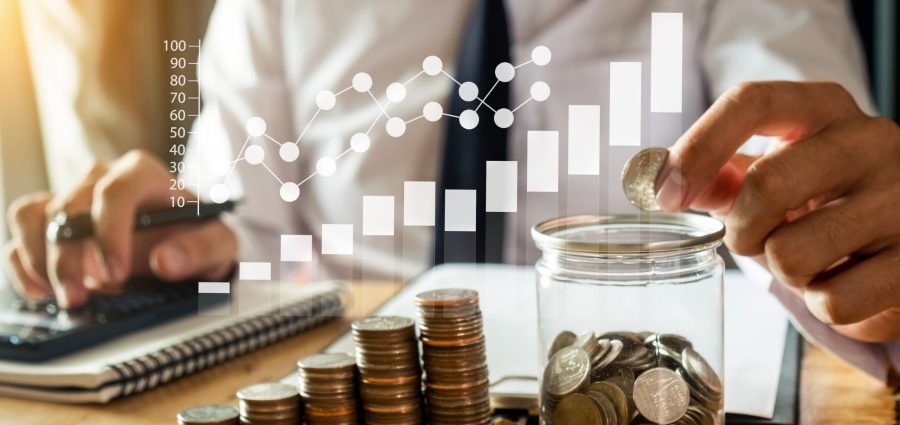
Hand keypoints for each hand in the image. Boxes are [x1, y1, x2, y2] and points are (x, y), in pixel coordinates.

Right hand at [4, 150, 236, 308]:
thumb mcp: (217, 244)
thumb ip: (199, 250)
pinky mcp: (51, 222)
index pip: (116, 191)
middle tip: (81, 297)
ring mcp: (72, 198)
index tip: (116, 273)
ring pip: (36, 216)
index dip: (110, 232)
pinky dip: (23, 264)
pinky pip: (22, 234)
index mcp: (143, 174)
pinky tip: (43, 292)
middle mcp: (101, 178)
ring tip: (65, 296)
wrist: (183, 244)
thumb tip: (165, 261)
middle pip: (70, 208)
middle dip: (70, 258)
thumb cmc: (198, 237)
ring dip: (41, 260)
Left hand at [656, 81, 899, 342]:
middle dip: (741, 230)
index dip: (697, 149)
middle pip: (766, 185)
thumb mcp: (770, 173)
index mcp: (824, 107)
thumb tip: (655, 180)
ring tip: (809, 257)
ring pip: (793, 254)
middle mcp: (872, 140)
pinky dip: (822, 304)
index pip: (750, 102)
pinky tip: (843, 281)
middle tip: (752, 239)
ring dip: (783, 272)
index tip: (666, 196)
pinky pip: (834, 301)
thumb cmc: (821, 199)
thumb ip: (716, 174)